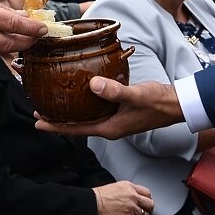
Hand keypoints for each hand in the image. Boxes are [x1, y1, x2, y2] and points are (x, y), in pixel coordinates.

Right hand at [0, 0, 43, 54]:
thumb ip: (3, 9)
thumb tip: (24, 15)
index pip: (12, 23)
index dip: (31, 27)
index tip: (43, 27)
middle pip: (10, 43)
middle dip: (28, 41)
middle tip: (38, 35)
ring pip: (1, 49)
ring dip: (16, 44)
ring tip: (26, 36)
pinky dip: (0, 45)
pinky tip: (4, 37)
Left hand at [36, 78, 182, 138]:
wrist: (176, 104)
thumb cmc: (157, 102)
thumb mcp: (135, 96)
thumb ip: (115, 91)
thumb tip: (93, 85)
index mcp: (110, 129)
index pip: (76, 130)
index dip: (56, 127)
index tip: (37, 122)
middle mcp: (109, 127)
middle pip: (77, 125)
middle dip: (58, 120)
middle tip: (38, 111)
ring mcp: (114, 120)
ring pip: (86, 117)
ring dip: (69, 111)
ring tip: (53, 103)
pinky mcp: (119, 111)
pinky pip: (96, 109)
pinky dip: (84, 103)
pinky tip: (79, 93)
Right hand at [93, 181, 153, 214]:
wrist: (91, 204)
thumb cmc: (98, 197)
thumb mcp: (114, 187)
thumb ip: (126, 191)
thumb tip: (130, 197)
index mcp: (129, 187)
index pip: (147, 193)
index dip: (147, 200)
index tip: (144, 204)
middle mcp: (132, 196)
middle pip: (150, 204)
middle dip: (148, 210)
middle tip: (144, 214)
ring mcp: (131, 208)